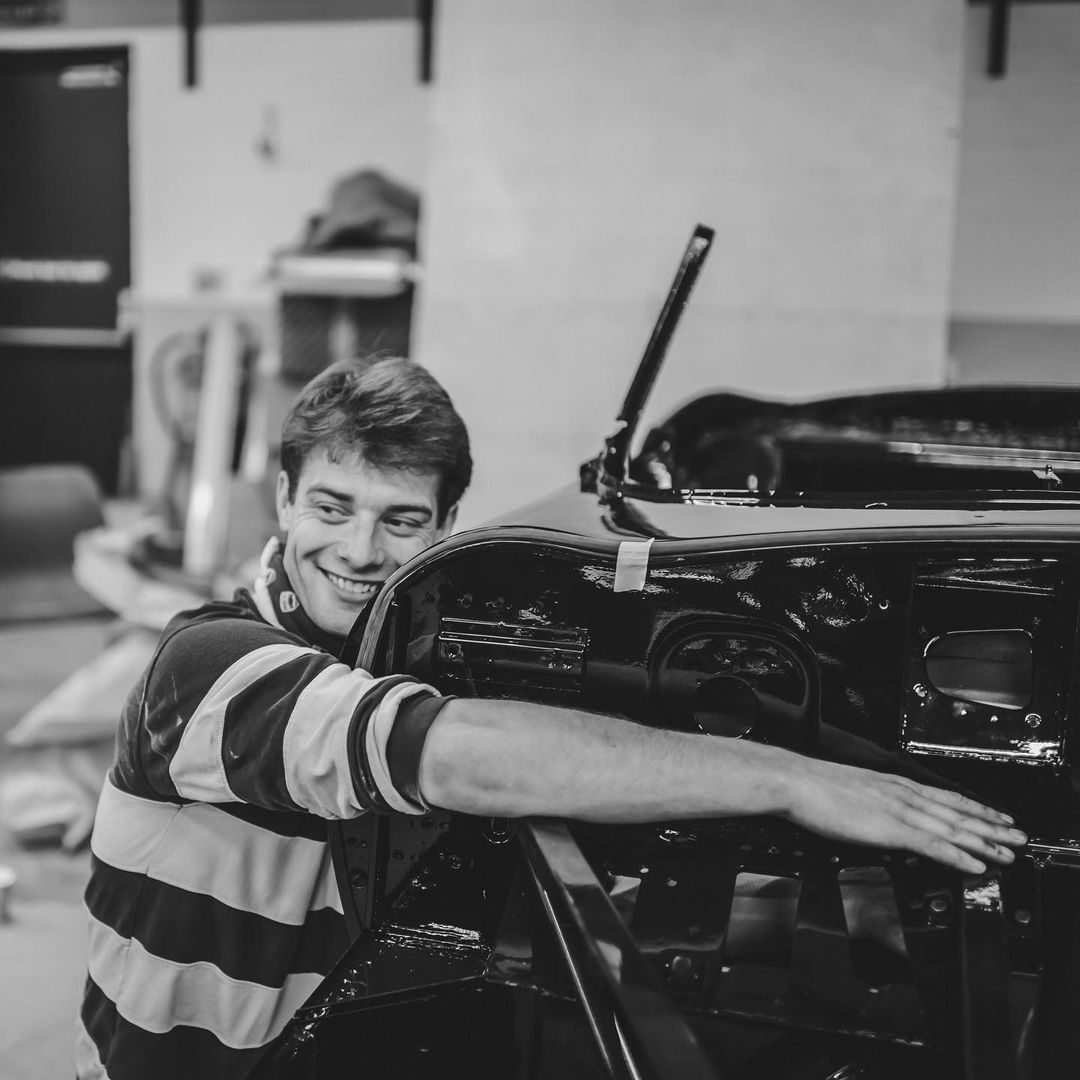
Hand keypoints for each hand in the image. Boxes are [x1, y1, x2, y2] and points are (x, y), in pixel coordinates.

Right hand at [782, 757, 1026, 873]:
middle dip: (991, 826)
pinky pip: (933, 845)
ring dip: (985, 842)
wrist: (795, 781)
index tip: (995, 815)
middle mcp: (903, 794)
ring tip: (1008, 853)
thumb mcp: (852, 790)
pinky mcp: (890, 828)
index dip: (974, 807)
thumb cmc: (813, 787)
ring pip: (953, 829)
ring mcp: (899, 811)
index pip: (944, 797)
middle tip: (1018, 836)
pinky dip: (958, 856)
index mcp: (893, 784)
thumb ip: (874, 804)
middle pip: (957, 812)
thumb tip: (882, 819)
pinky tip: (975, 864)